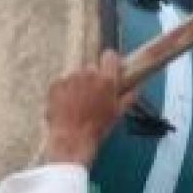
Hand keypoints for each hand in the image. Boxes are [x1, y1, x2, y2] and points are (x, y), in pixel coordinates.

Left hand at [44, 50, 138, 166]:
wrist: (72, 138)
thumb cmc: (97, 128)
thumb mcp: (118, 113)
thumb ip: (129, 97)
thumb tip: (135, 88)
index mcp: (106, 79)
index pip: (110, 55)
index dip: (110, 62)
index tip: (109, 68)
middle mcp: (88, 73)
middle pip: (92, 66)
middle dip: (93, 76)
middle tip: (93, 93)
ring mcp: (71, 77)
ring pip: (77, 73)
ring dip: (79, 83)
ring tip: (79, 101)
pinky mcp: (57, 83)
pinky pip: (64, 81)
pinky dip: (66, 89)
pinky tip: (68, 104)